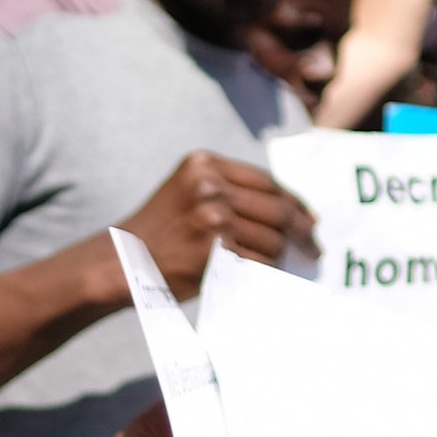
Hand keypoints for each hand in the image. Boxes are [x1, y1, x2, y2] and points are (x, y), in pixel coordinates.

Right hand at [114, 151, 316, 298]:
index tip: (310, 218)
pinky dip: (268, 269)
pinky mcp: (215, 248)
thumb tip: (290, 210)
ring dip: (282, 254)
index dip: (294, 201)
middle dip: (301, 230)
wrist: (123, 260)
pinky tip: (268, 273)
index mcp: (204, 163)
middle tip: (314, 246)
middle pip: (276, 207)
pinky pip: (259, 260)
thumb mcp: (188, 191)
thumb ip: (228, 190)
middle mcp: (209, 184)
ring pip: (272, 237)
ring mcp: (212, 215)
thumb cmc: (161, 231)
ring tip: (285, 264)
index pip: (265, 181)